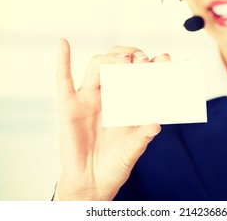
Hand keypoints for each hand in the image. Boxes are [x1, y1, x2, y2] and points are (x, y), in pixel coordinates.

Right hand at [55, 39, 170, 199]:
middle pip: (117, 61)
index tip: (164, 59)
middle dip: (131, 55)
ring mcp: (88, 98)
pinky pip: (63, 80)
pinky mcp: (69, 106)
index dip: (150, 64)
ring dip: (111, 58)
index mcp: (127, 100)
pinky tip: (63, 44)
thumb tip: (157, 124)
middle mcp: (109, 95)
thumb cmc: (116, 163)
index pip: (138, 74)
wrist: (93, 182)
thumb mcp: (134, 148)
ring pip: (98, 66)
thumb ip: (143, 136)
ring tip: (126, 60)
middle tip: (142, 59)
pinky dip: (62, 60)